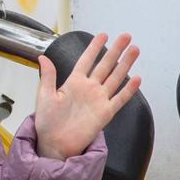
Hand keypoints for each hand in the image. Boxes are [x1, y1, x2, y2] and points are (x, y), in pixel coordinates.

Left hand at [34, 32, 141, 159]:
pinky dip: (128, 89)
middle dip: (116, 50)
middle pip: (105, 65)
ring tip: (134, 50)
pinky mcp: (105, 113)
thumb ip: (48, 76)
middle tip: (126, 36)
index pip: (86, 60)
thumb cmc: (47, 123)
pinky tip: (137, 79)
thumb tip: (43, 57)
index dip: (94, 47)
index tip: (103, 35)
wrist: (54, 144)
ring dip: (125, 64)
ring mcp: (98, 100)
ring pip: (115, 78)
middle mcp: (89, 89)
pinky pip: (119, 99)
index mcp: (73, 83)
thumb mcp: (44, 96)